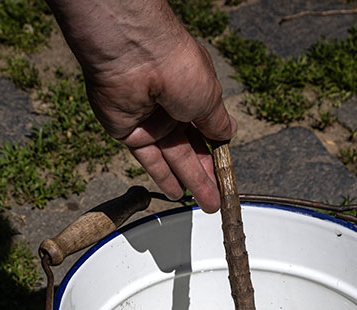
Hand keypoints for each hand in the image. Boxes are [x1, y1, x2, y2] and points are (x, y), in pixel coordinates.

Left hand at [46, 0, 236, 211]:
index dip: (217, 152)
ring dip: (189, 179)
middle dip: (205, 173)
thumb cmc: (179, 68)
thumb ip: (217, 122)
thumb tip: (228, 134)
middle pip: (190, 147)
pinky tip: (175, 192)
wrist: (136, 58)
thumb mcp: (209, 98)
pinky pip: (148, 158)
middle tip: (217, 198)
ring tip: (205, 203)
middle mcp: (172, 105)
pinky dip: (162, 175)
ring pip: (172, 156)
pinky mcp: (128, 131)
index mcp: (194, 91)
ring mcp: (149, 119)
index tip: (225, 174)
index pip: (207, 129)